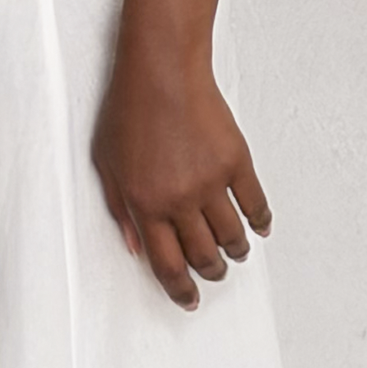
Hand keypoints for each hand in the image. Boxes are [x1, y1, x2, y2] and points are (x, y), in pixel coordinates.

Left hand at [92, 30, 271, 311]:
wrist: (161, 68)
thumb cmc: (128, 109)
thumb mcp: (106, 165)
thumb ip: (119, 210)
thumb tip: (135, 248)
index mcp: (145, 205)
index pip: (167, 265)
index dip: (180, 290)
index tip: (189, 299)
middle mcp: (179, 200)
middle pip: (203, 256)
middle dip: (211, 273)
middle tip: (214, 273)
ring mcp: (211, 182)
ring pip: (232, 236)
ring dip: (236, 251)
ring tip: (236, 252)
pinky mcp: (236, 161)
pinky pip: (255, 203)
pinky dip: (260, 220)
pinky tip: (259, 228)